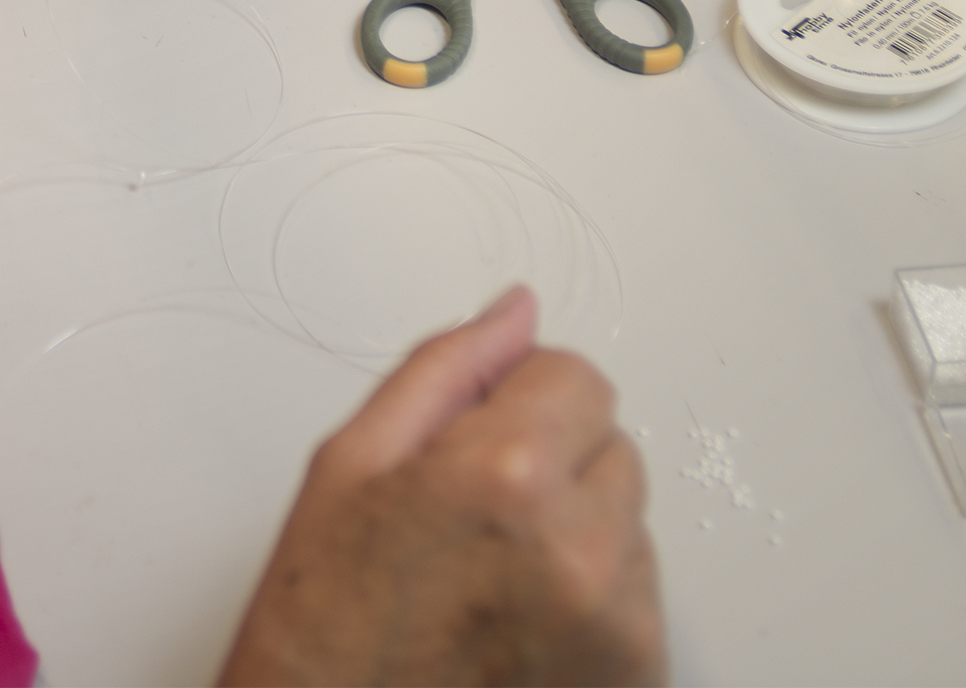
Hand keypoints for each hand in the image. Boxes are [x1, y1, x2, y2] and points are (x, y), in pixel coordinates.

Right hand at [219, 286, 664, 687]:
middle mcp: (581, 550)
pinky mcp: (638, 676)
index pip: (578, 376)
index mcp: (508, 475)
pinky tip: (517, 626)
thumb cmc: (325, 624)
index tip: (474, 442)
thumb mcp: (352, 465)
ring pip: (629, 522)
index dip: (519, 400)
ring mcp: (618, 624)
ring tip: (489, 582)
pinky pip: (639, 597)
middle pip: (612, 446)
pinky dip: (592, 601)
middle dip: (553, 464)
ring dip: (577, 534)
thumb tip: (514, 315)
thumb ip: (446, 371)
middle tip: (470, 521)